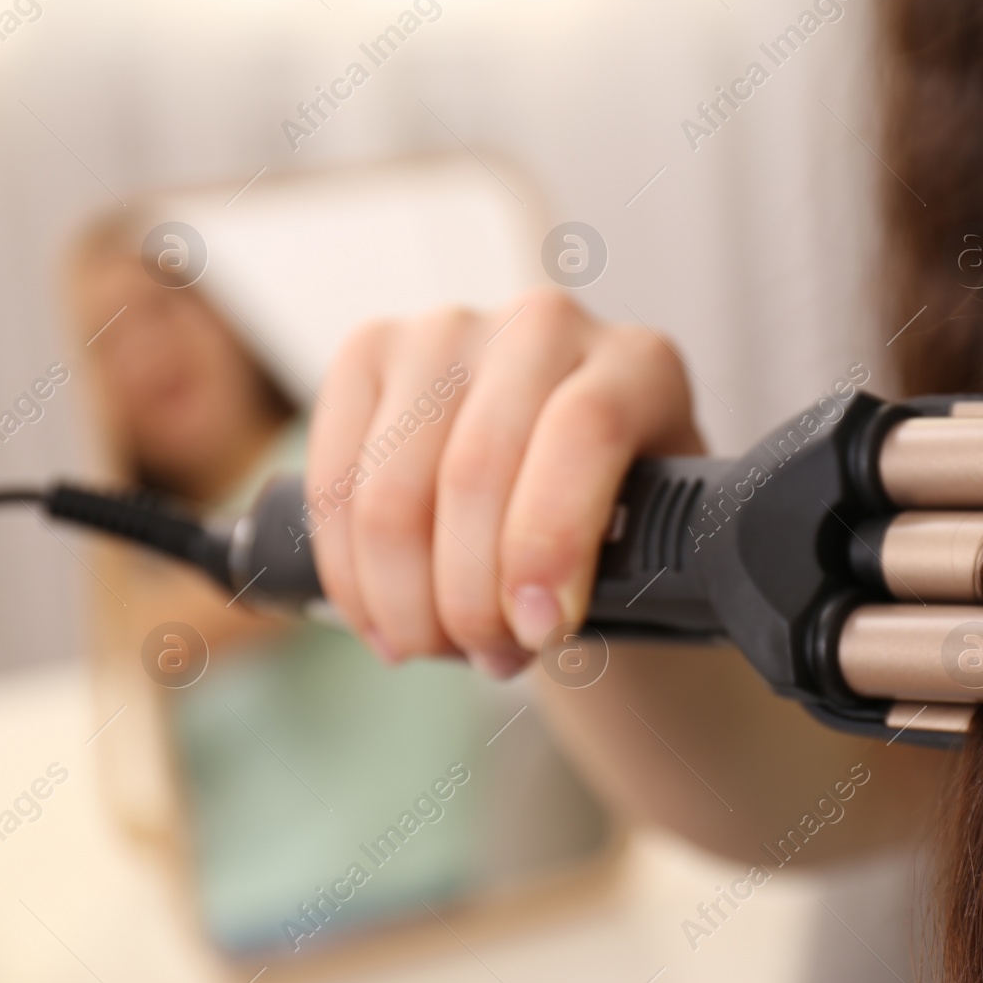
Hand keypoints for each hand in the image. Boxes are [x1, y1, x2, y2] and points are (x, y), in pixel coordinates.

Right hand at [305, 289, 703, 676]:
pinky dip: (350, 573)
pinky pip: (332, 482)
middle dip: (470, 597)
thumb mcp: (650, 545)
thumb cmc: (617, 522)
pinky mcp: (369, 351)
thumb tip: (545, 618)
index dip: (549, 544)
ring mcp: (448, 330)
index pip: (583, 434)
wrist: (560, 486)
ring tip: (439, 645)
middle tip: (488, 657)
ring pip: (392, 490)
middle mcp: (543, 325)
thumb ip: (627, 567)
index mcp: (638, 365)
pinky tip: (382, 619)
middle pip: (476, 470)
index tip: (539, 630)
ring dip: (405, 599)